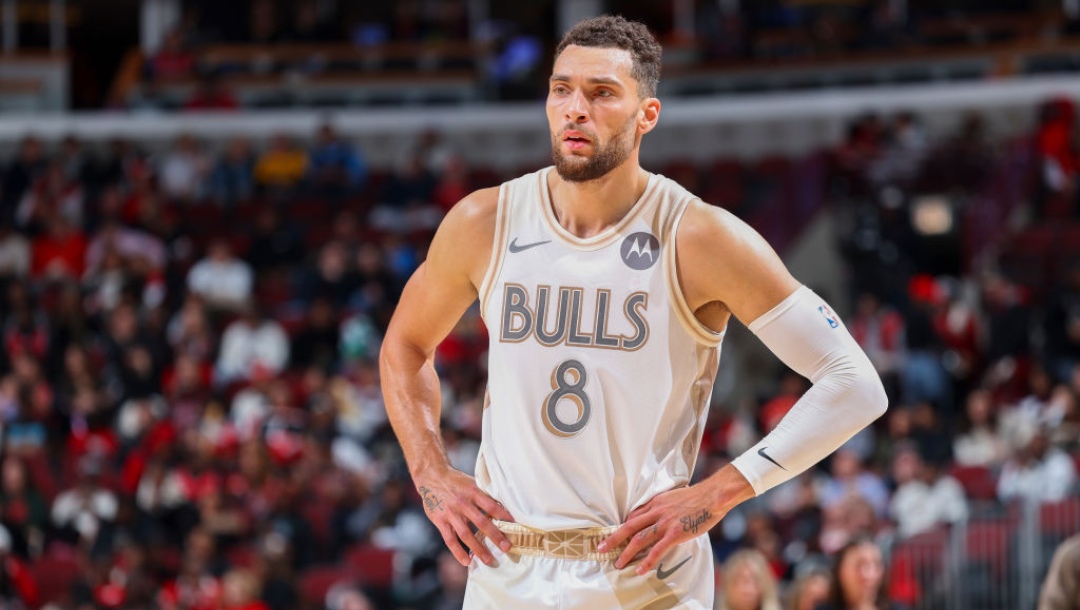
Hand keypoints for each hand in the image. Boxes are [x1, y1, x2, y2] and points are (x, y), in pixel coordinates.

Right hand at [415, 467, 515, 566]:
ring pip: (466, 534)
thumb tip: (502, 507)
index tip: (514, 525)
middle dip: (495, 536)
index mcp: (472, 491)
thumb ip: (483, 495)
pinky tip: (467, 562)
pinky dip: (458, 552)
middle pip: (481, 522)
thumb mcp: (471, 482)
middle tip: (507, 547)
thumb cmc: (455, 480)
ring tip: (488, 560)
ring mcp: (450, 513)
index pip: (491, 505)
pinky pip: (450, 539)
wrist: (431, 475)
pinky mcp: (440, 521)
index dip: (503, 515)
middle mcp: (462, 503)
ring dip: (478, 549)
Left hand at [597, 485, 723, 574]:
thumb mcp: (674, 497)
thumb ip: (664, 506)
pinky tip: (640, 569)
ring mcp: (665, 522)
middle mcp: (656, 511)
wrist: (712, 495)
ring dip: (626, 552)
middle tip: (601, 547)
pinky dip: (647, 560)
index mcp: (656, 502)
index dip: (623, 527)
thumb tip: (660, 513)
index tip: (616, 535)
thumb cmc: (697, 497)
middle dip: (614, 538)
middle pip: (629, 526)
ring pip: (640, 539)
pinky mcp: (675, 533)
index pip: (634, 515)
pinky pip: (658, 549)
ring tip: (618, 563)